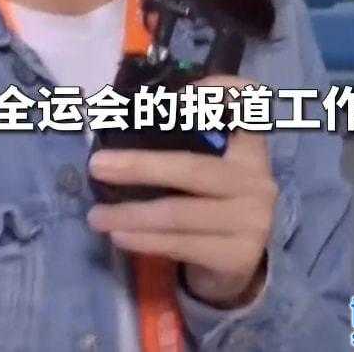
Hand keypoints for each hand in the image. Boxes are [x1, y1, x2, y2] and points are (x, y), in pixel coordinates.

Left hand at [86, 75, 278, 306]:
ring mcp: (253, 219)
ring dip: (130, 213)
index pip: (247, 105)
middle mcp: (257, 179)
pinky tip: (120, 235)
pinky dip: (145, 240)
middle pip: (192, 168)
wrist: (237, 261)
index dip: (218, 92)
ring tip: (96, 215)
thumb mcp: (209, 165)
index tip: (177, 94)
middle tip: (97, 165)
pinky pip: (181, 244)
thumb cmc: (212, 200)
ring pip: (179, 213)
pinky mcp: (238, 255)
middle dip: (139, 166)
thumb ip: (184, 142)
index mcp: (249, 147)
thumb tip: (120, 120)